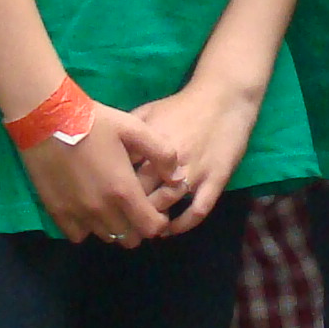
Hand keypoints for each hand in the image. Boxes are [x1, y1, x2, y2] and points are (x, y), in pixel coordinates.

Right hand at [19, 106, 173, 244]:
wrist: (48, 119)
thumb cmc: (95, 121)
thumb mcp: (135, 128)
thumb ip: (162, 153)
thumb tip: (178, 177)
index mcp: (124, 191)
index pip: (151, 228)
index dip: (157, 221)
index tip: (155, 209)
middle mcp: (101, 210)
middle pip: (129, 238)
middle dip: (137, 226)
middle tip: (134, 206)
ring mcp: (77, 213)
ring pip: (105, 237)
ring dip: (113, 227)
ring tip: (112, 205)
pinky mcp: (57, 212)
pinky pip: (78, 235)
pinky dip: (87, 227)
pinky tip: (88, 208)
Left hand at [122, 74, 260, 233]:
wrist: (224, 97)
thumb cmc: (183, 105)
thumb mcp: (149, 111)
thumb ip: (127, 132)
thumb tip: (104, 149)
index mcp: (151, 143)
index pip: (124, 173)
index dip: (112, 188)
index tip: (107, 198)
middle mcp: (170, 160)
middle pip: (141, 192)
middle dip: (129, 208)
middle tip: (122, 219)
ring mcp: (195, 171)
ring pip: (167, 203)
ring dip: (153, 219)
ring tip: (143, 226)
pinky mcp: (216, 180)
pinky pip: (197, 210)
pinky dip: (182, 225)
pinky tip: (171, 230)